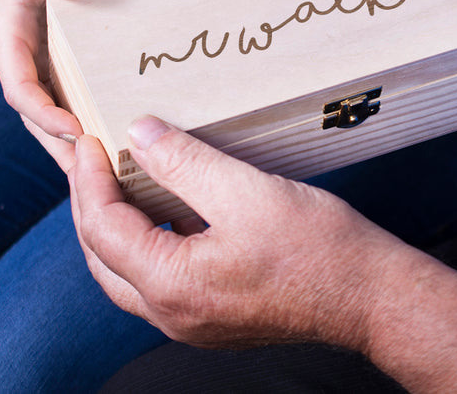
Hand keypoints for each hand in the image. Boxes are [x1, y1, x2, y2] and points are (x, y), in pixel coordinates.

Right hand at [0, 0, 93, 170]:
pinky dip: (81, 122)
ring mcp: (33, 60)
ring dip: (70, 142)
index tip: (73, 129)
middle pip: (32, 108)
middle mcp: (16, 52)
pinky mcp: (53, 63)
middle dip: (59, 141)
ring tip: (103, 173)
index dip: (42, 110)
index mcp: (8, 28)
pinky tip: (107, 144)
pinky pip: (63, 99)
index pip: (18, 82)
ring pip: (47, 111)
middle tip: (95, 170)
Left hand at [70, 116, 402, 348]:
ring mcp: (194, 321)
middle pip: (103, 257)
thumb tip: (139, 134)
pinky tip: (164, 211)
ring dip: (116, 226)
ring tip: (119, 181)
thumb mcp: (245, 191)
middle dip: (90, 205)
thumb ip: (185, 162)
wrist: (367, 294)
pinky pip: (160, 277)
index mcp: (173, 286)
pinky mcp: (214, 314)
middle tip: (93, 160)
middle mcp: (174, 314)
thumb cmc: (317, 247)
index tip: (90, 139)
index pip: (102, 229)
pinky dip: (148, 240)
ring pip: (128, 271)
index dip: (89, 179)